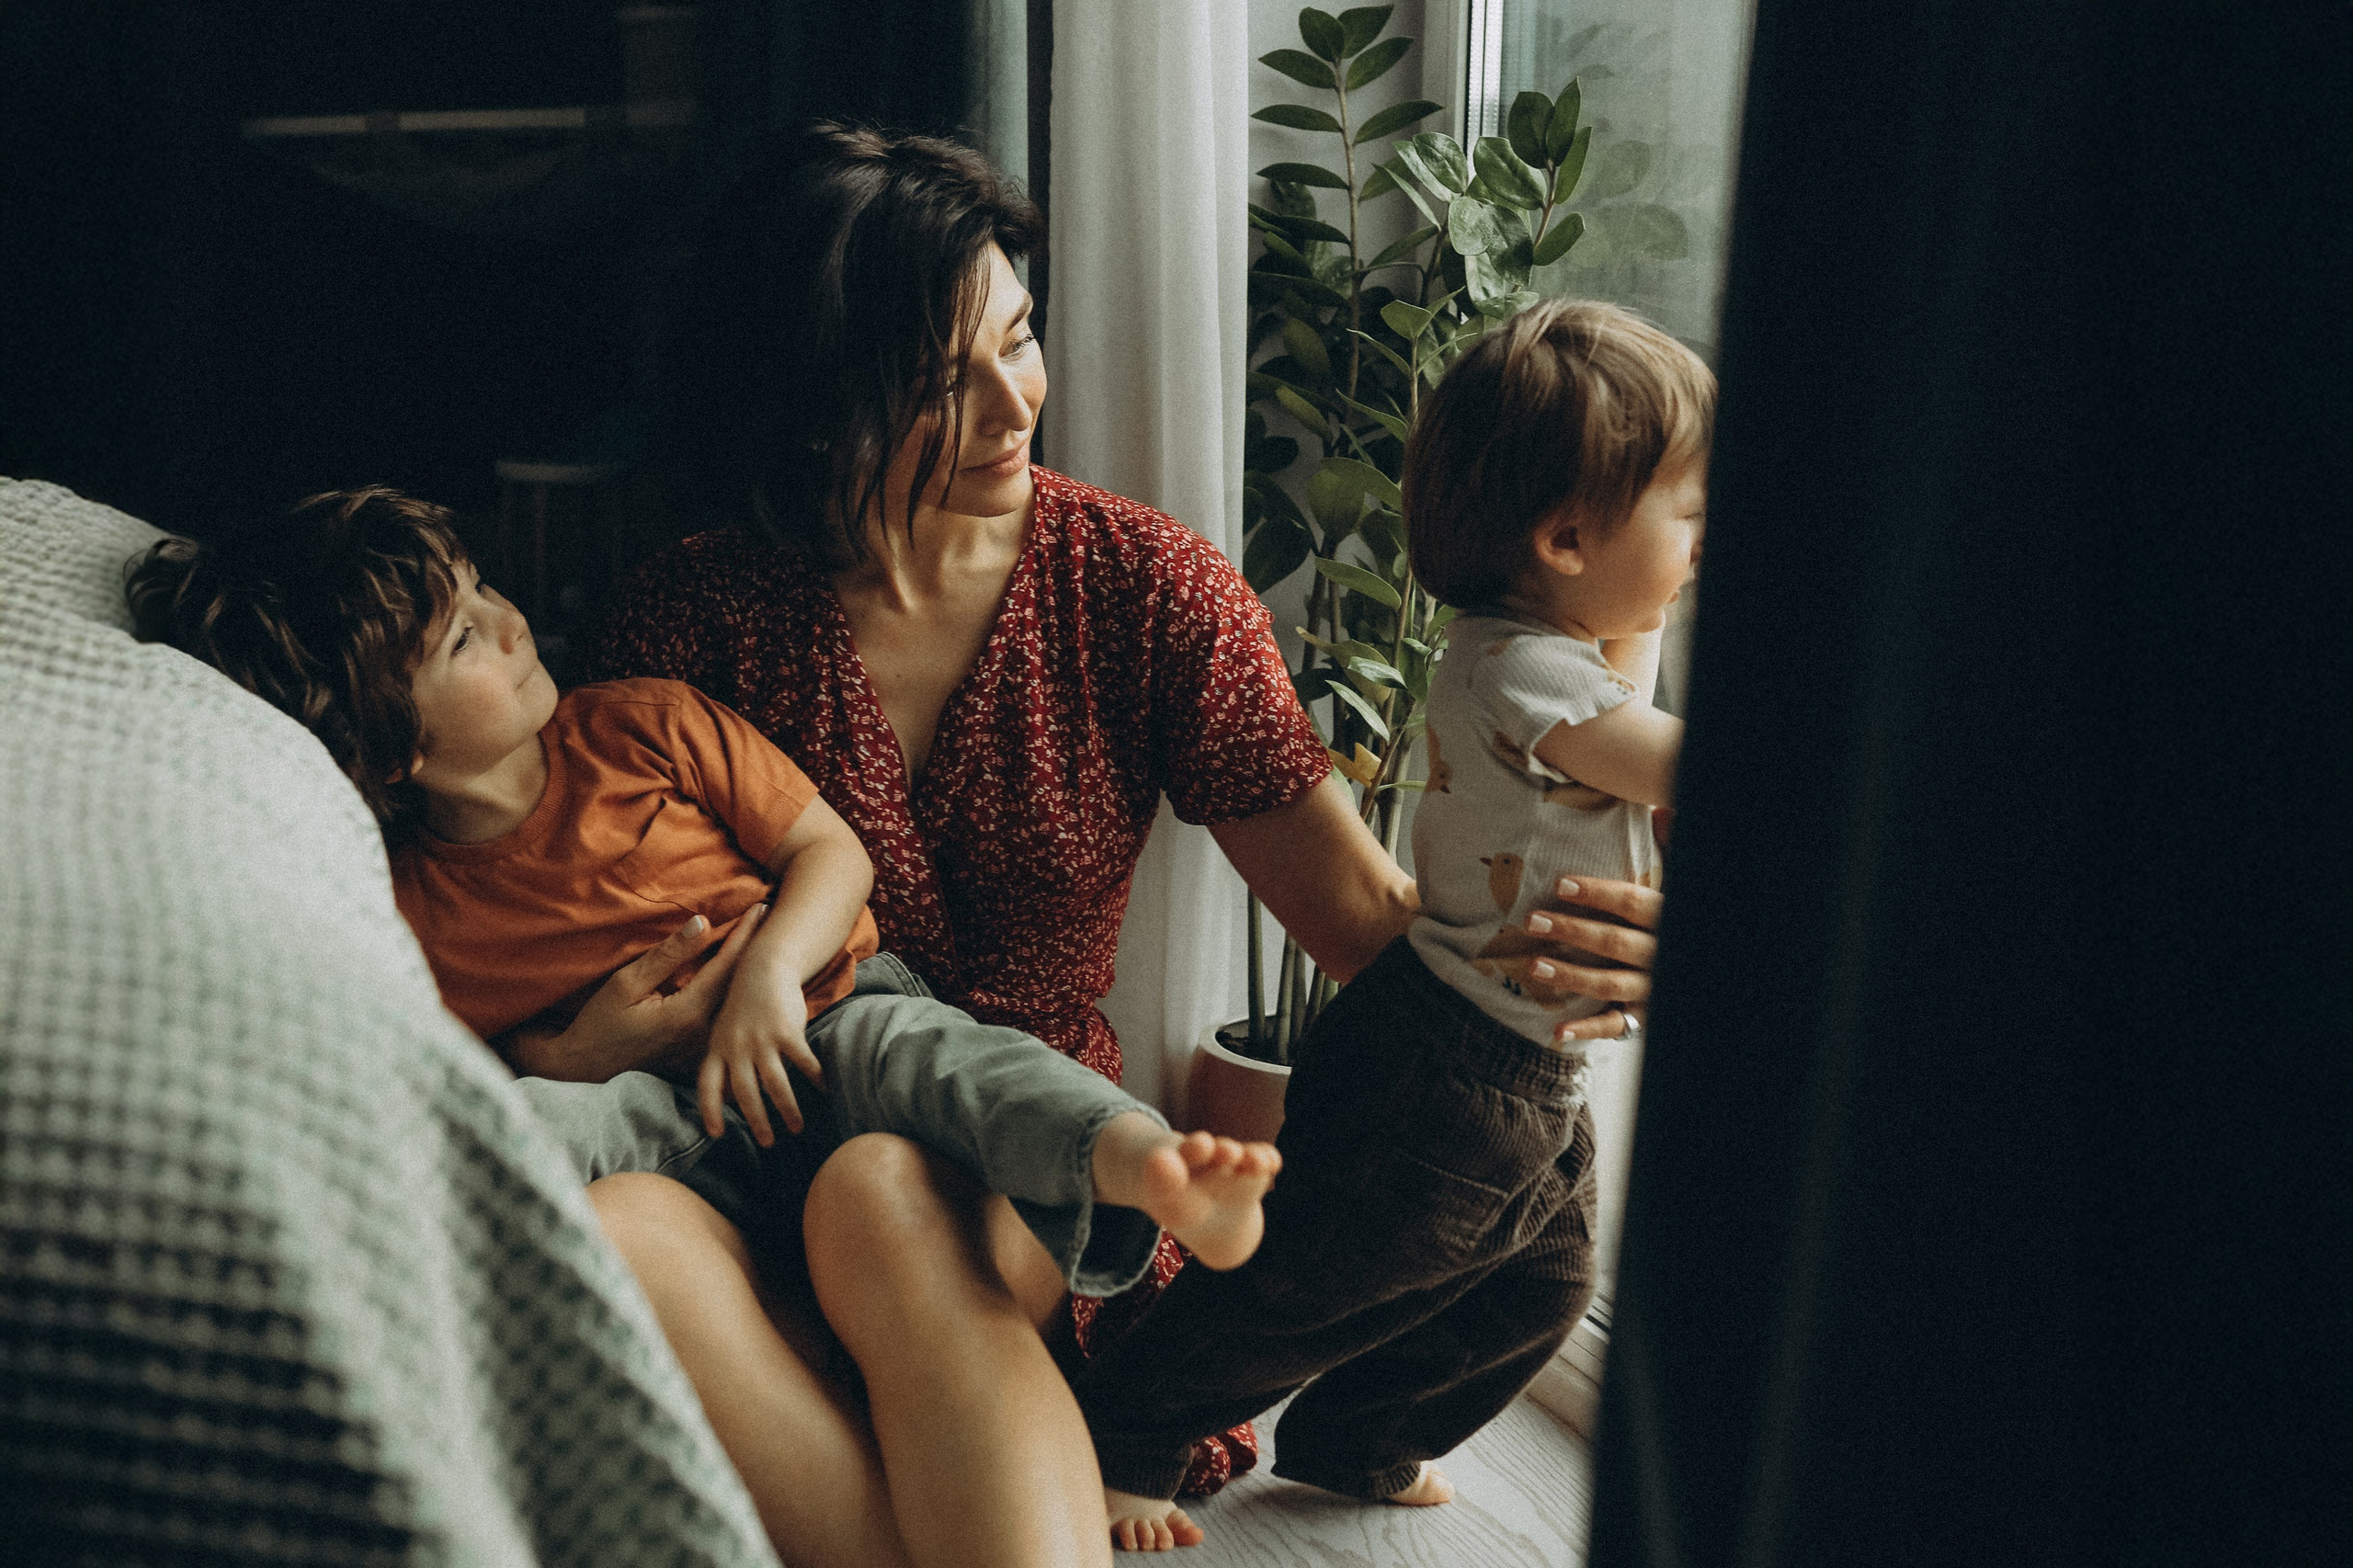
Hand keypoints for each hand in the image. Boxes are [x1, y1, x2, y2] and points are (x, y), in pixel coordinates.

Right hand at [509, 907, 767, 1080]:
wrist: (584, 1070)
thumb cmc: (599, 1025)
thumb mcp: (626, 984)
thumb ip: (667, 955)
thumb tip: (703, 923)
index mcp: (688, 1012)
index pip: (726, 966)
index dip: (744, 935)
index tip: (762, 909)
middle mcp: (704, 1032)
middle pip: (738, 984)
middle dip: (754, 949)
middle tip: (771, 919)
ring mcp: (703, 1046)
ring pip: (733, 1002)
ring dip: (746, 971)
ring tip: (763, 942)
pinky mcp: (698, 1053)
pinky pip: (724, 1016)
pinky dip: (734, 992)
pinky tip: (742, 977)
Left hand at [700, 958, 825, 1144]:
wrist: (763, 968)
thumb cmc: (745, 1005)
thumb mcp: (724, 1033)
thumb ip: (725, 1062)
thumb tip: (726, 1100)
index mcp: (717, 1049)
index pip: (708, 1086)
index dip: (710, 1111)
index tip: (717, 1134)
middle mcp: (737, 1047)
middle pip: (745, 1092)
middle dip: (757, 1121)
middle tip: (768, 1142)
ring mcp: (761, 1039)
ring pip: (774, 1083)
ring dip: (787, 1109)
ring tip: (797, 1128)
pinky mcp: (786, 1030)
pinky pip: (802, 1061)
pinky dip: (814, 1077)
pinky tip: (824, 1089)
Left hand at [1517, 876, 1661, 1045]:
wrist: (1677, 973)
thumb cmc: (1653, 930)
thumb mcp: (1655, 903)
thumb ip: (1645, 874)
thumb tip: (1656, 826)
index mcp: (1662, 921)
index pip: (1632, 903)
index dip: (1597, 893)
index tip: (1560, 885)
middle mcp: (1658, 955)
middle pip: (1614, 942)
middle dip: (1571, 931)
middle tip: (1532, 921)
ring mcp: (1650, 988)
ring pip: (1609, 983)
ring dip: (1571, 975)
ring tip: (1534, 966)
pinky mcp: (1641, 1017)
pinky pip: (1613, 1026)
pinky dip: (1586, 1030)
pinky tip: (1558, 1030)